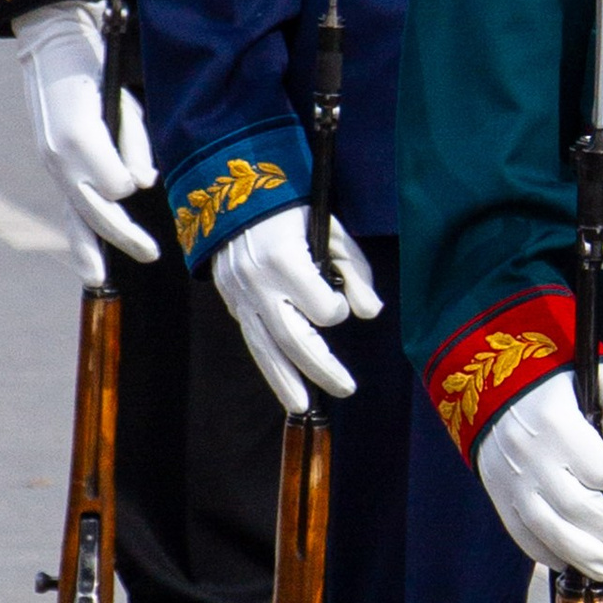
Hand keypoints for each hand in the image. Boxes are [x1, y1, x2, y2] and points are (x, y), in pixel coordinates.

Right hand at [14, 0, 157, 283]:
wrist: (53, 44)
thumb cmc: (98, 66)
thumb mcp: (123, 97)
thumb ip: (134, 141)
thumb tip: (143, 183)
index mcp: (81, 138)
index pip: (116, 184)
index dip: (132, 185)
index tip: (142, 181)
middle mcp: (61, 156)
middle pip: (95, 209)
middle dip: (123, 235)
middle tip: (151, 255)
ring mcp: (52, 162)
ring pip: (74, 214)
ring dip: (89, 248)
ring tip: (97, 277)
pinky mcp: (52, 163)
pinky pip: (66, 204)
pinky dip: (78, 233)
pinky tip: (88, 259)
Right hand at [212, 207, 381, 414]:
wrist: (234, 196)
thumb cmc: (293, 212)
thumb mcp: (331, 230)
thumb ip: (355, 271)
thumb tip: (371, 313)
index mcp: (284, 260)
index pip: (320, 307)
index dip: (336, 308)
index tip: (339, 298)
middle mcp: (258, 283)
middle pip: (292, 338)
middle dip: (321, 368)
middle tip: (347, 388)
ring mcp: (239, 295)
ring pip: (264, 347)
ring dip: (284, 381)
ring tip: (301, 406)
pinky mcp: (231, 302)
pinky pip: (252, 339)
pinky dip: (269, 361)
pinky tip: (284, 382)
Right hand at [475, 363, 602, 582]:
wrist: (488, 376)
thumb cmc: (555, 377)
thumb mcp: (600, 378)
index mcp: (557, 424)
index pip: (600, 470)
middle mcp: (531, 456)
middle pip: (577, 508)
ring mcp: (510, 479)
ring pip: (548, 530)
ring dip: (582, 555)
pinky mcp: (498, 492)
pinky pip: (520, 533)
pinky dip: (544, 553)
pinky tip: (567, 561)